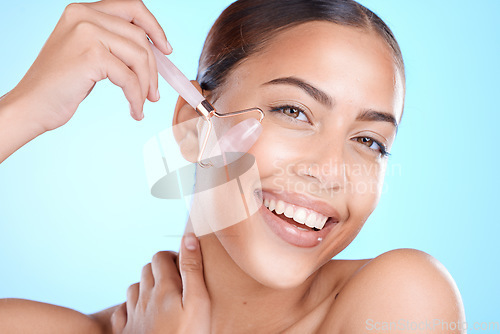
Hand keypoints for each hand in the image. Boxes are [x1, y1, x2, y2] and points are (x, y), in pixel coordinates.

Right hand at [3, 0, 170, 132]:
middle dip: (152, 68)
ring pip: (139, 57)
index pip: (132, 8)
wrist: (32, 104)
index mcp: (83, 10)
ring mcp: (87, 33)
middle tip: (154, 92)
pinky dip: (136, 97)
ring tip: (143, 102)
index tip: (166, 50)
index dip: (154, 28)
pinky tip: (135, 110)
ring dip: (146, 85)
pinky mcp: (92, 55)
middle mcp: (85, 15)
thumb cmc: (60, 84)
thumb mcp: (87, 52)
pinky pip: (129, 78)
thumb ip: (113, 43)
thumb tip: (153, 51)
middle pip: (140, 38)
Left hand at [111, 234, 210, 333]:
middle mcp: (144, 297)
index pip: (160, 257)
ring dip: (146, 285)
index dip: (172, 256)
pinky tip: (141, 313)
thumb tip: (188, 238)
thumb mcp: (199, 302)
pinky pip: (122, 310)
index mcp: (163, 287)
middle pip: (146, 270)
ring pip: (133, 288)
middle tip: (176, 281)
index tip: (184, 266)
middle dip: (160, 269)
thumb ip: (193, 269)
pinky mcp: (126, 331)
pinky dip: (131, 306)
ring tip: (161, 295)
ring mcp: (133, 314)